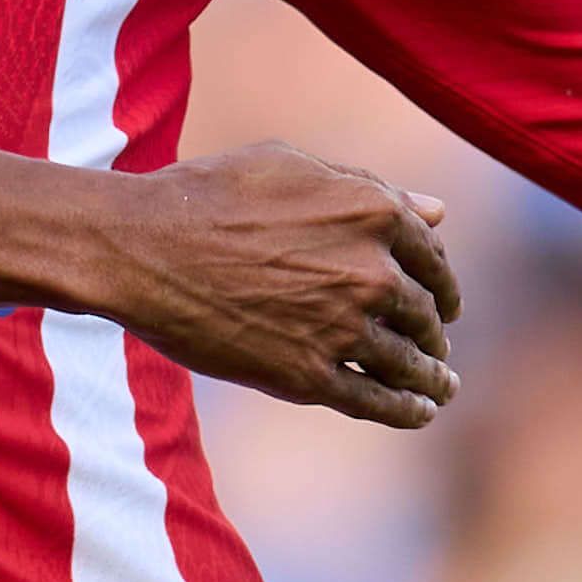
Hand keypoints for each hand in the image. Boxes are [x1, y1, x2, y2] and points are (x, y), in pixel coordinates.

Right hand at [99, 147, 463, 429]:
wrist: (140, 249)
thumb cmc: (207, 196)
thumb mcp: (291, 169)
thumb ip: (367, 190)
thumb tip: (437, 212)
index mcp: (373, 213)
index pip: (432, 257)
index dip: (441, 282)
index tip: (442, 300)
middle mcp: (371, 272)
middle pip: (423, 313)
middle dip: (433, 331)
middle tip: (434, 344)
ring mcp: (342, 329)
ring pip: (408, 362)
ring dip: (431, 377)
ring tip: (441, 387)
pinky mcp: (307, 377)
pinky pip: (375, 401)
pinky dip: (406, 410)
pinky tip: (419, 412)